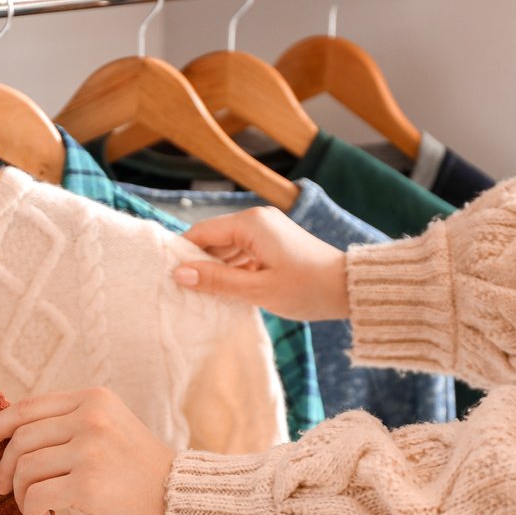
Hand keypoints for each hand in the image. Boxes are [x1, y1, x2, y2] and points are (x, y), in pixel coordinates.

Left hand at [0, 387, 173, 514]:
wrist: (182, 504)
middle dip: (4, 468)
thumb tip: (9, 436)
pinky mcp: (88, 483)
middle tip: (2, 490)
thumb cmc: (141, 476)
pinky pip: (35, 496)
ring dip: (20, 495)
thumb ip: (69, 426)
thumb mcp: (110, 432)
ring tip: (35, 510)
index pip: (27, 407)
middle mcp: (92, 417)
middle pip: (20, 438)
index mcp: (94, 399)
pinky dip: (31, 513)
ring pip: (25, 467)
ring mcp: (91, 448)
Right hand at [173, 207, 348, 321]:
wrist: (348, 288)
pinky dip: (233, 269)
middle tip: (182, 291)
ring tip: (201, 295)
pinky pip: (243, 253)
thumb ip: (217, 280)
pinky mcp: (275, 242)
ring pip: (228, 247)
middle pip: (213, 239)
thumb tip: (179, 274)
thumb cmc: (306, 289)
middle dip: (199, 263)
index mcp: (250, 224)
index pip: (202, 233)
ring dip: (216, 269)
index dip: (183, 254)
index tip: (167, 278)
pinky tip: (226, 291)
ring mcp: (267, 230)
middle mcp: (257, 219)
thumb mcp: (257, 289)